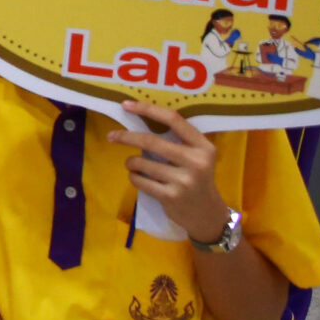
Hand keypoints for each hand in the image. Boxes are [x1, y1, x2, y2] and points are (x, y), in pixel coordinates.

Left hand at [108, 101, 230, 243]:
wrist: (207, 214)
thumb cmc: (197, 178)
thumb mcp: (197, 156)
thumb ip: (177, 140)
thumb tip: (138, 118)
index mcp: (203, 146)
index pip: (173, 120)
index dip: (148, 109)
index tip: (126, 105)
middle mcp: (196, 162)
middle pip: (151, 141)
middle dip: (126, 137)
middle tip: (112, 136)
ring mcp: (183, 181)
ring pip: (141, 163)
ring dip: (131, 162)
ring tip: (134, 165)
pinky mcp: (170, 196)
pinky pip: (139, 180)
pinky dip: (133, 177)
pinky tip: (139, 178)